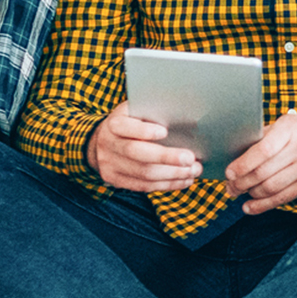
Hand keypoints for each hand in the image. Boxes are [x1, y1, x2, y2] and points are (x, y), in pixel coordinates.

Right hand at [85, 103, 200, 192]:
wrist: (103, 141)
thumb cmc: (130, 123)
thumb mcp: (135, 111)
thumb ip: (152, 113)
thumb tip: (183, 116)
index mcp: (114, 123)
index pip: (125, 127)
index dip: (143, 130)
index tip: (164, 131)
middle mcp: (109, 144)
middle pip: (136, 153)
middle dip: (166, 157)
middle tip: (190, 158)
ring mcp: (110, 164)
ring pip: (143, 174)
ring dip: (173, 174)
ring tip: (193, 170)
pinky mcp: (115, 180)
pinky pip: (144, 186)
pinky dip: (168, 184)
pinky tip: (184, 180)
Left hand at [224, 111, 296, 214]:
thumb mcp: (288, 124)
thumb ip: (264, 137)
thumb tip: (237, 155)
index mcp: (291, 130)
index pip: (263, 151)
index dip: (243, 165)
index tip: (229, 172)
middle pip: (264, 173)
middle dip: (241, 182)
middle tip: (229, 186)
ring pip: (270, 188)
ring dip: (249, 194)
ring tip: (237, 193)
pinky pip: (281, 199)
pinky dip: (262, 206)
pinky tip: (248, 207)